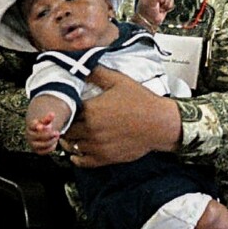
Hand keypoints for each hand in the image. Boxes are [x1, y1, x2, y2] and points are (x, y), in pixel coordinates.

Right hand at [25, 112, 60, 154]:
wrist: (40, 135)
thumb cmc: (43, 127)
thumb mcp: (45, 122)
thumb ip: (48, 119)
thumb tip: (52, 114)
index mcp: (31, 127)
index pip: (33, 125)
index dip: (38, 126)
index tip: (45, 127)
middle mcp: (29, 136)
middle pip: (37, 136)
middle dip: (49, 135)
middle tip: (57, 132)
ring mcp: (32, 144)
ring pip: (41, 145)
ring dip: (51, 141)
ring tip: (57, 137)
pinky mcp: (37, 151)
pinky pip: (44, 152)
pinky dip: (51, 148)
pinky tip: (55, 143)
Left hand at [61, 67, 181, 167]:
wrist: (160, 123)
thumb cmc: (143, 103)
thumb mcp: (120, 81)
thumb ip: (98, 74)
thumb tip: (84, 68)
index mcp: (91, 109)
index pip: (67, 112)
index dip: (68, 110)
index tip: (72, 109)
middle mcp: (91, 129)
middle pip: (67, 130)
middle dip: (68, 125)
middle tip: (72, 122)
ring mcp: (97, 145)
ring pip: (71, 146)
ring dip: (71, 141)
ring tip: (75, 136)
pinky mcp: (105, 157)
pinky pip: (82, 161)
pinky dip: (77, 158)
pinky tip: (77, 153)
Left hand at [134, 0, 174, 29]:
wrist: (149, 22)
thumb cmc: (147, 13)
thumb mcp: (150, 2)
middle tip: (161, 4)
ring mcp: (159, 2)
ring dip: (166, 4)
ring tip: (161, 9)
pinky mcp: (164, 6)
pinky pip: (171, 3)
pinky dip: (169, 6)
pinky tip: (164, 10)